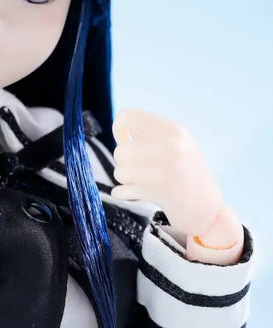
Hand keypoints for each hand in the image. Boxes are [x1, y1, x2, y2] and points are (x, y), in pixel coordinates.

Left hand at [110, 108, 224, 235]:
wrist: (208, 211)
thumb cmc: (185, 175)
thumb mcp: (177, 145)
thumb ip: (150, 134)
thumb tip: (119, 130)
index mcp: (174, 130)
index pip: (127, 117)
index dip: (118, 130)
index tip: (125, 142)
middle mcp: (173, 146)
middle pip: (121, 150)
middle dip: (123, 162)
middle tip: (137, 169)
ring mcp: (168, 169)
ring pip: (120, 171)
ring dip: (124, 180)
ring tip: (140, 182)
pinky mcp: (162, 193)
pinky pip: (121, 191)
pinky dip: (122, 194)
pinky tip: (135, 194)